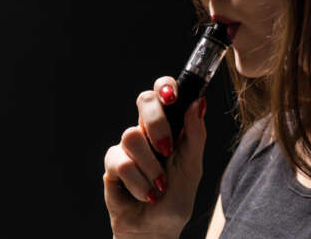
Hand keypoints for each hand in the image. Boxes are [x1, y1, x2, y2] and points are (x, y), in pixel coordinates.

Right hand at [103, 76, 207, 238]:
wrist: (157, 229)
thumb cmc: (176, 198)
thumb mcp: (193, 167)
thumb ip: (195, 135)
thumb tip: (198, 102)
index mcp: (168, 126)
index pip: (162, 92)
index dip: (164, 86)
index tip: (171, 97)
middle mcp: (146, 131)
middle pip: (143, 100)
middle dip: (157, 124)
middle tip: (166, 149)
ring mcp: (127, 146)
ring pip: (132, 135)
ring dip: (151, 168)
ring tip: (158, 186)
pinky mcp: (111, 164)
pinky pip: (121, 163)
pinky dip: (139, 183)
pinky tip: (145, 194)